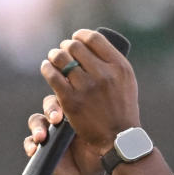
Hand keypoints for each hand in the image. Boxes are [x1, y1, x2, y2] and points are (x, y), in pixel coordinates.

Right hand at [24, 95, 105, 174]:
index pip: (66, 96)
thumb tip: (96, 108)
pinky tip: (34, 150)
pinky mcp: (40, 147)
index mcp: (74, 111)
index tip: (65, 109)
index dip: (65, 100)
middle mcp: (60, 119)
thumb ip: (93, 120)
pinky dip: (30, 145)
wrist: (89, 173)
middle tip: (55, 120)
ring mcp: (49, 132)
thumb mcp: (97, 134)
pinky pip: (29, 142)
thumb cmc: (96, 150)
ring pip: (37, 121)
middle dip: (50, 110)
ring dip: (37, 127)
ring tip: (41, 137)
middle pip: (49, 105)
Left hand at [40, 29, 139, 153]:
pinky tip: (47, 68)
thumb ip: (112, 62)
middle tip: (63, 51)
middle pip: (75, 46)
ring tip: (53, 58)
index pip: (94, 38)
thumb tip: (90, 43)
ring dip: (54, 55)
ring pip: (61, 58)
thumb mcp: (126, 81)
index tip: (76, 39)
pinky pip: (53, 76)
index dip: (80, 35)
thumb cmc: (122, 108)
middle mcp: (104, 74)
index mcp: (119, 66)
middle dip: (66, 46)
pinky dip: (47, 69)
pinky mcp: (71, 101)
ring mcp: (87, 87)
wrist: (119, 138)